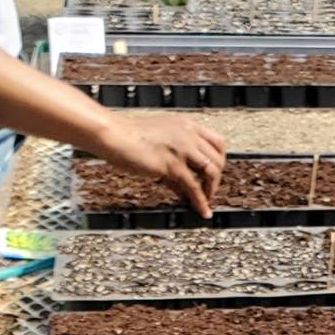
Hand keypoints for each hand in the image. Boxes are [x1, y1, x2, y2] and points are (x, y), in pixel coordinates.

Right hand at [93, 111, 225, 220]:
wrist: (115, 135)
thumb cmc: (129, 136)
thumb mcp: (160, 141)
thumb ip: (175, 157)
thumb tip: (182, 184)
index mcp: (186, 125)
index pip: (217, 142)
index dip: (220, 160)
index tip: (216, 174)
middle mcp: (188, 134)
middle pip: (218, 158)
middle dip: (217, 178)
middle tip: (211, 191)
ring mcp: (182, 148)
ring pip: (211, 171)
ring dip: (212, 190)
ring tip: (206, 202)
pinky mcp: (172, 164)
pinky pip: (193, 187)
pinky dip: (200, 201)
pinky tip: (201, 210)